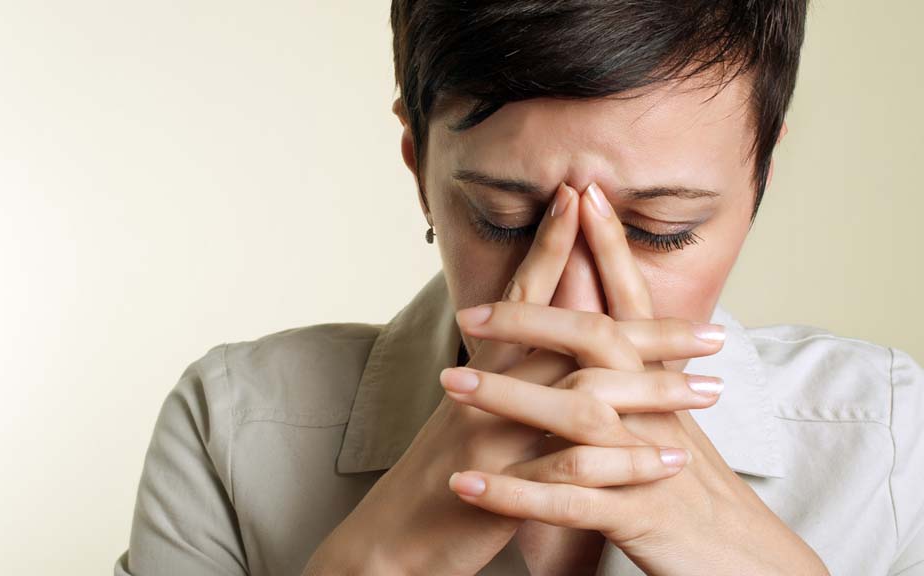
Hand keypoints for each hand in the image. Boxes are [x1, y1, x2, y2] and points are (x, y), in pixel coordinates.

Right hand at [301, 183, 725, 574]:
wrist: (390, 537)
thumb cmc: (442, 476)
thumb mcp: (476, 414)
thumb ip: (514, 379)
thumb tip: (551, 351)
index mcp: (486, 369)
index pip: (527, 295)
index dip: (552, 244)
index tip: (584, 198)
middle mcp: (489, 388)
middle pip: (572, 336)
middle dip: (645, 328)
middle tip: (710, 330)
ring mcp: (493, 432)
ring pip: (581, 393)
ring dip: (651, 388)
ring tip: (707, 390)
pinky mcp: (500, 482)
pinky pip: (570, 465)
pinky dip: (625, 460)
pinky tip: (670, 460)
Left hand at [445, 182, 829, 575]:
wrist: (750, 563)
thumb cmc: (695, 493)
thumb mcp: (670, 426)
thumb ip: (640, 380)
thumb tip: (613, 336)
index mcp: (662, 388)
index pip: (630, 306)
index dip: (607, 249)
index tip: (579, 197)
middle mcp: (658, 412)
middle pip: (597, 345)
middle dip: (534, 318)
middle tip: (471, 308)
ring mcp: (648, 460)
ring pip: (576, 415)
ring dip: (508, 397)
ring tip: (449, 383)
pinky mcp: (638, 514)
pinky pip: (567, 501)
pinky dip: (511, 494)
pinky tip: (465, 487)